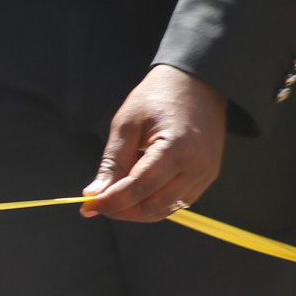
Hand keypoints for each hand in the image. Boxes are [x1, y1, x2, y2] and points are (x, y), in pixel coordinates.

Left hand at [83, 65, 227, 221]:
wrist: (197, 84)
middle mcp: (197, 167)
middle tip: (96, 206)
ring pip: (167, 209)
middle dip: (123, 211)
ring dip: (137, 212)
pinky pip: (178, 201)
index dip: (112, 201)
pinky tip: (134, 195)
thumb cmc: (158, 97)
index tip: (87, 207)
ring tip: (112, 201)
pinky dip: (154, 204)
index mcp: (177, 149)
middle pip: (154, 205)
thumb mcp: (127, 123)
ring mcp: (206, 174)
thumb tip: (95, 193)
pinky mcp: (207, 176)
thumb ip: (112, 161)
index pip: (139, 187)